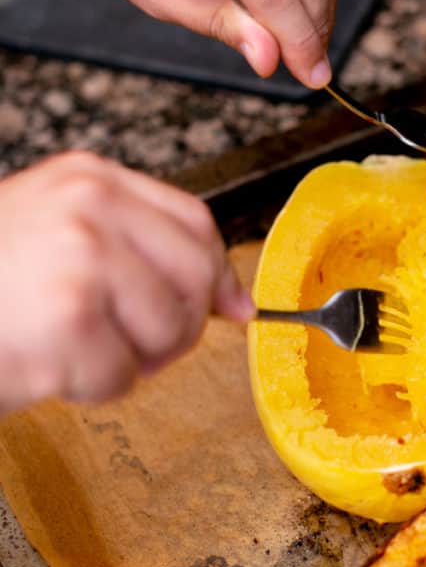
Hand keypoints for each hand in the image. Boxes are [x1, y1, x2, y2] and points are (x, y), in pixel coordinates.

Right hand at [0, 152, 252, 413]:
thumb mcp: (59, 238)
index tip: (224, 306)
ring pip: (168, 330)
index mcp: (89, 180)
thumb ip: (142, 255)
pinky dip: (90, 386)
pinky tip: (49, 364)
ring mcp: (80, 258)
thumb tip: (235, 302)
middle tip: (133, 341)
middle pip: (194, 276)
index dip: (215, 274)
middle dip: (177, 325)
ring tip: (73, 345)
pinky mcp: (69, 318)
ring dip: (129, 359)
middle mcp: (90, 208)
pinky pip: (122, 375)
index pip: (195, 223)